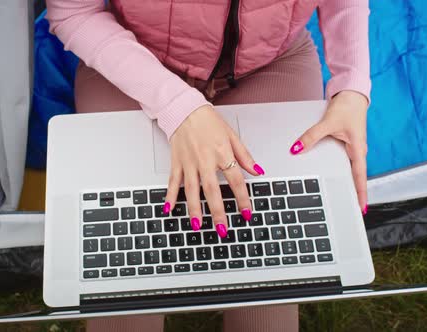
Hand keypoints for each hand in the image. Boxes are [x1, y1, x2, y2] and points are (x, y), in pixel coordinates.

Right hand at [164, 105, 264, 237]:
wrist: (185, 109)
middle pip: (212, 190)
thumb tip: (258, 171)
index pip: (236, 180)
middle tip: (222, 229)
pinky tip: (169, 209)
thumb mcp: (232, 136)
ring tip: (197, 225)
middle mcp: (205, 160)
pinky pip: (173, 182)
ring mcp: (189, 162)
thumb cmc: (208, 121)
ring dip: (194, 208)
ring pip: (191, 190)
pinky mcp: (176, 162)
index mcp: (222, 153)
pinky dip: (170, 196)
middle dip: (217, 211)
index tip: (246, 213)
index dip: (242, 199)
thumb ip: (245, 156)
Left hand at [290, 91, 368, 213]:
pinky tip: (335, 176)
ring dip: (348, 181)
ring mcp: (354, 148)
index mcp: (358, 148)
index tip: (361, 208)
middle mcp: (358, 151)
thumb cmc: (347, 107)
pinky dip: (342, 170)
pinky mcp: (348, 144)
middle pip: (356, 176)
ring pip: (351, 169)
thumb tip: (297, 149)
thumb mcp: (328, 122)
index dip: (360, 193)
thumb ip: (311, 137)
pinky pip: (346, 160)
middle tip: (352, 209)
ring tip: (344, 197)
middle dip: (353, 192)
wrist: (352, 94)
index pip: (359, 176)